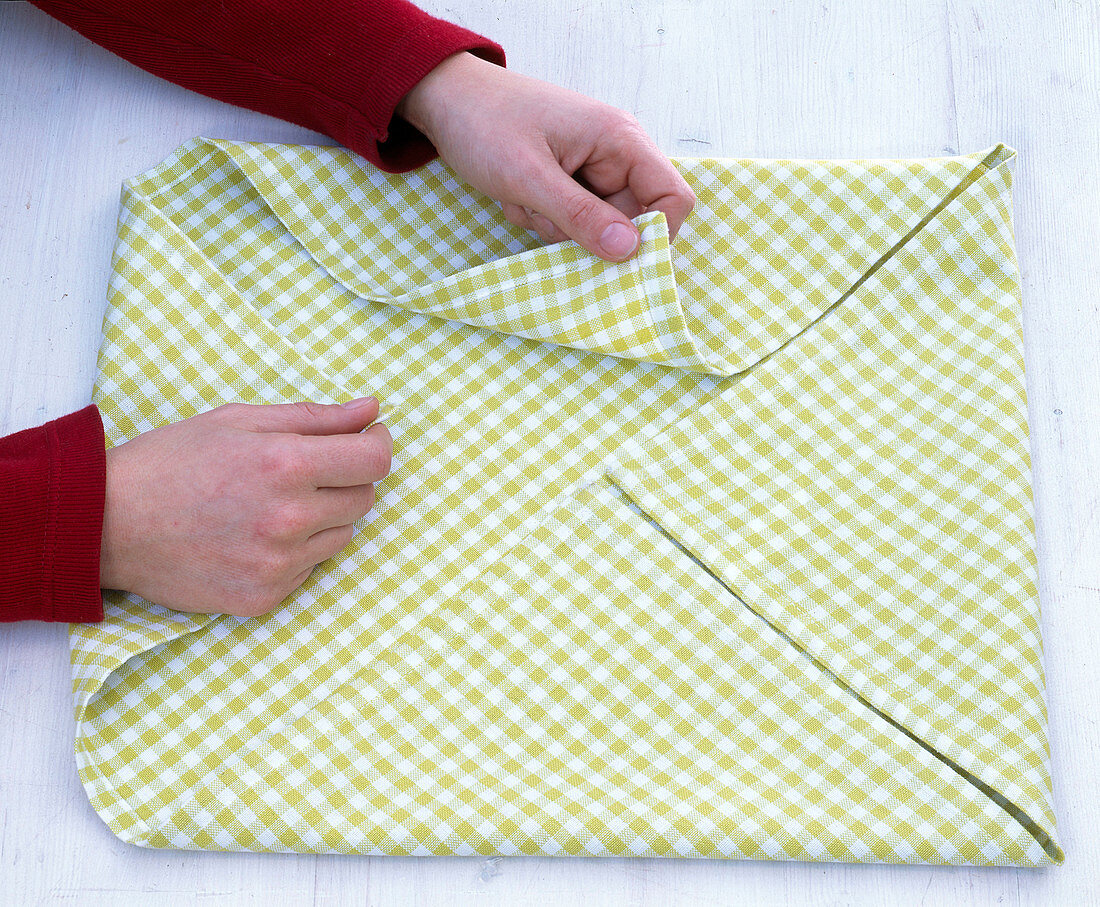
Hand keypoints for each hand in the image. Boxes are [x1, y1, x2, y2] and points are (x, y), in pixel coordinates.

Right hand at [99, 398, 391, 616]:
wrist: (106, 526)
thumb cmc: (170, 463)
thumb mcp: (239, 421)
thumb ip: (316, 417)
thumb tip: (372, 410)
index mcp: (285, 465)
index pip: (374, 462)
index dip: (377, 445)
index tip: (367, 438)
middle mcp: (289, 519)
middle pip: (363, 499)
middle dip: (346, 478)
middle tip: (305, 468)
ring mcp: (278, 565)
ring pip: (340, 535)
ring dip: (322, 516)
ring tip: (270, 503)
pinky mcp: (265, 598)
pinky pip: (309, 569)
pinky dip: (295, 551)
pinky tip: (253, 535)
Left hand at [397, 53, 695, 261]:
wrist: (445, 100)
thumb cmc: (485, 124)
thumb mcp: (529, 176)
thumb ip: (580, 215)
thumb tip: (631, 250)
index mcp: (620, 140)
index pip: (672, 199)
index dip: (654, 236)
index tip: (614, 258)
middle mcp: (615, 154)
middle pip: (631, 221)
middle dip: (586, 231)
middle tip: (542, 213)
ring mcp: (592, 169)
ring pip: (597, 227)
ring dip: (557, 226)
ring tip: (522, 198)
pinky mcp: (570, 182)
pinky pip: (572, 221)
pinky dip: (543, 219)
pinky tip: (517, 197)